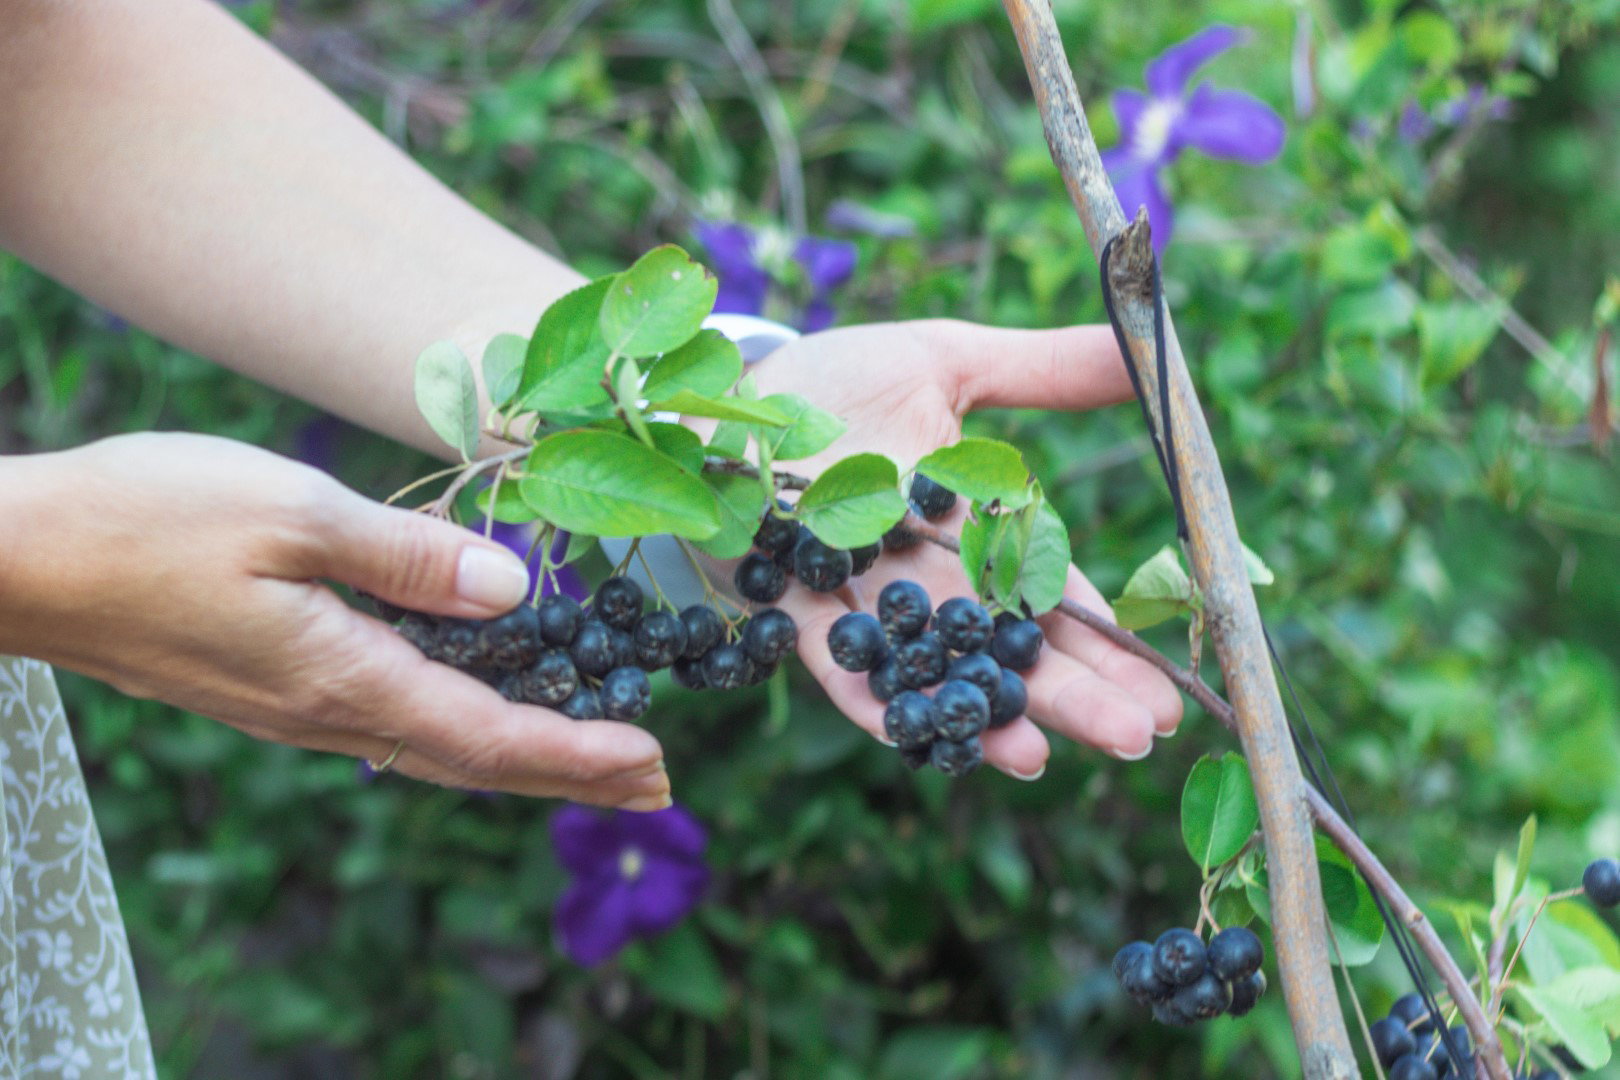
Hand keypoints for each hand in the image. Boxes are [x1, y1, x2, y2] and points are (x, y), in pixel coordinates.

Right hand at [0, 433, 667, 807]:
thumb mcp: (291, 512)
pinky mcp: (274, 690)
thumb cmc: (147, 519)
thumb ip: (410, 557)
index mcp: (346, 676)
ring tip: (597, 761)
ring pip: (438, 747)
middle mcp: (330, 713)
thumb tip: (517, 590)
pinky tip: (482, 714)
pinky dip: (465, 729)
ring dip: (527, 758)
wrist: (21, 563)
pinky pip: (395, 724)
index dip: (582, 754)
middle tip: (659, 785)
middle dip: (575, 773)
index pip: (493, 735)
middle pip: (478, 759)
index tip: (659, 760)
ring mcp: (298, 709)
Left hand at [749, 319, 1182, 778]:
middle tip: (1136, 739)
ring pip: (929, 665)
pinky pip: (830, 658)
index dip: (1106, 640)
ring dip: (977, 713)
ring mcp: (854, 598)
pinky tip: (912, 735)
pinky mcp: (783, 603)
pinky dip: (867, 696)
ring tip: (1035, 757)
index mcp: (968, 527)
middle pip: (1003, 645)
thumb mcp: (948, 361)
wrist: (729, 390)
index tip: (1166, 692)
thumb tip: (1144, 345)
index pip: (1051, 594)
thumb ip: (1043, 370)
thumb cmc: (838, 381)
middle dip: (1069, 693)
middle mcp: (919, 575)